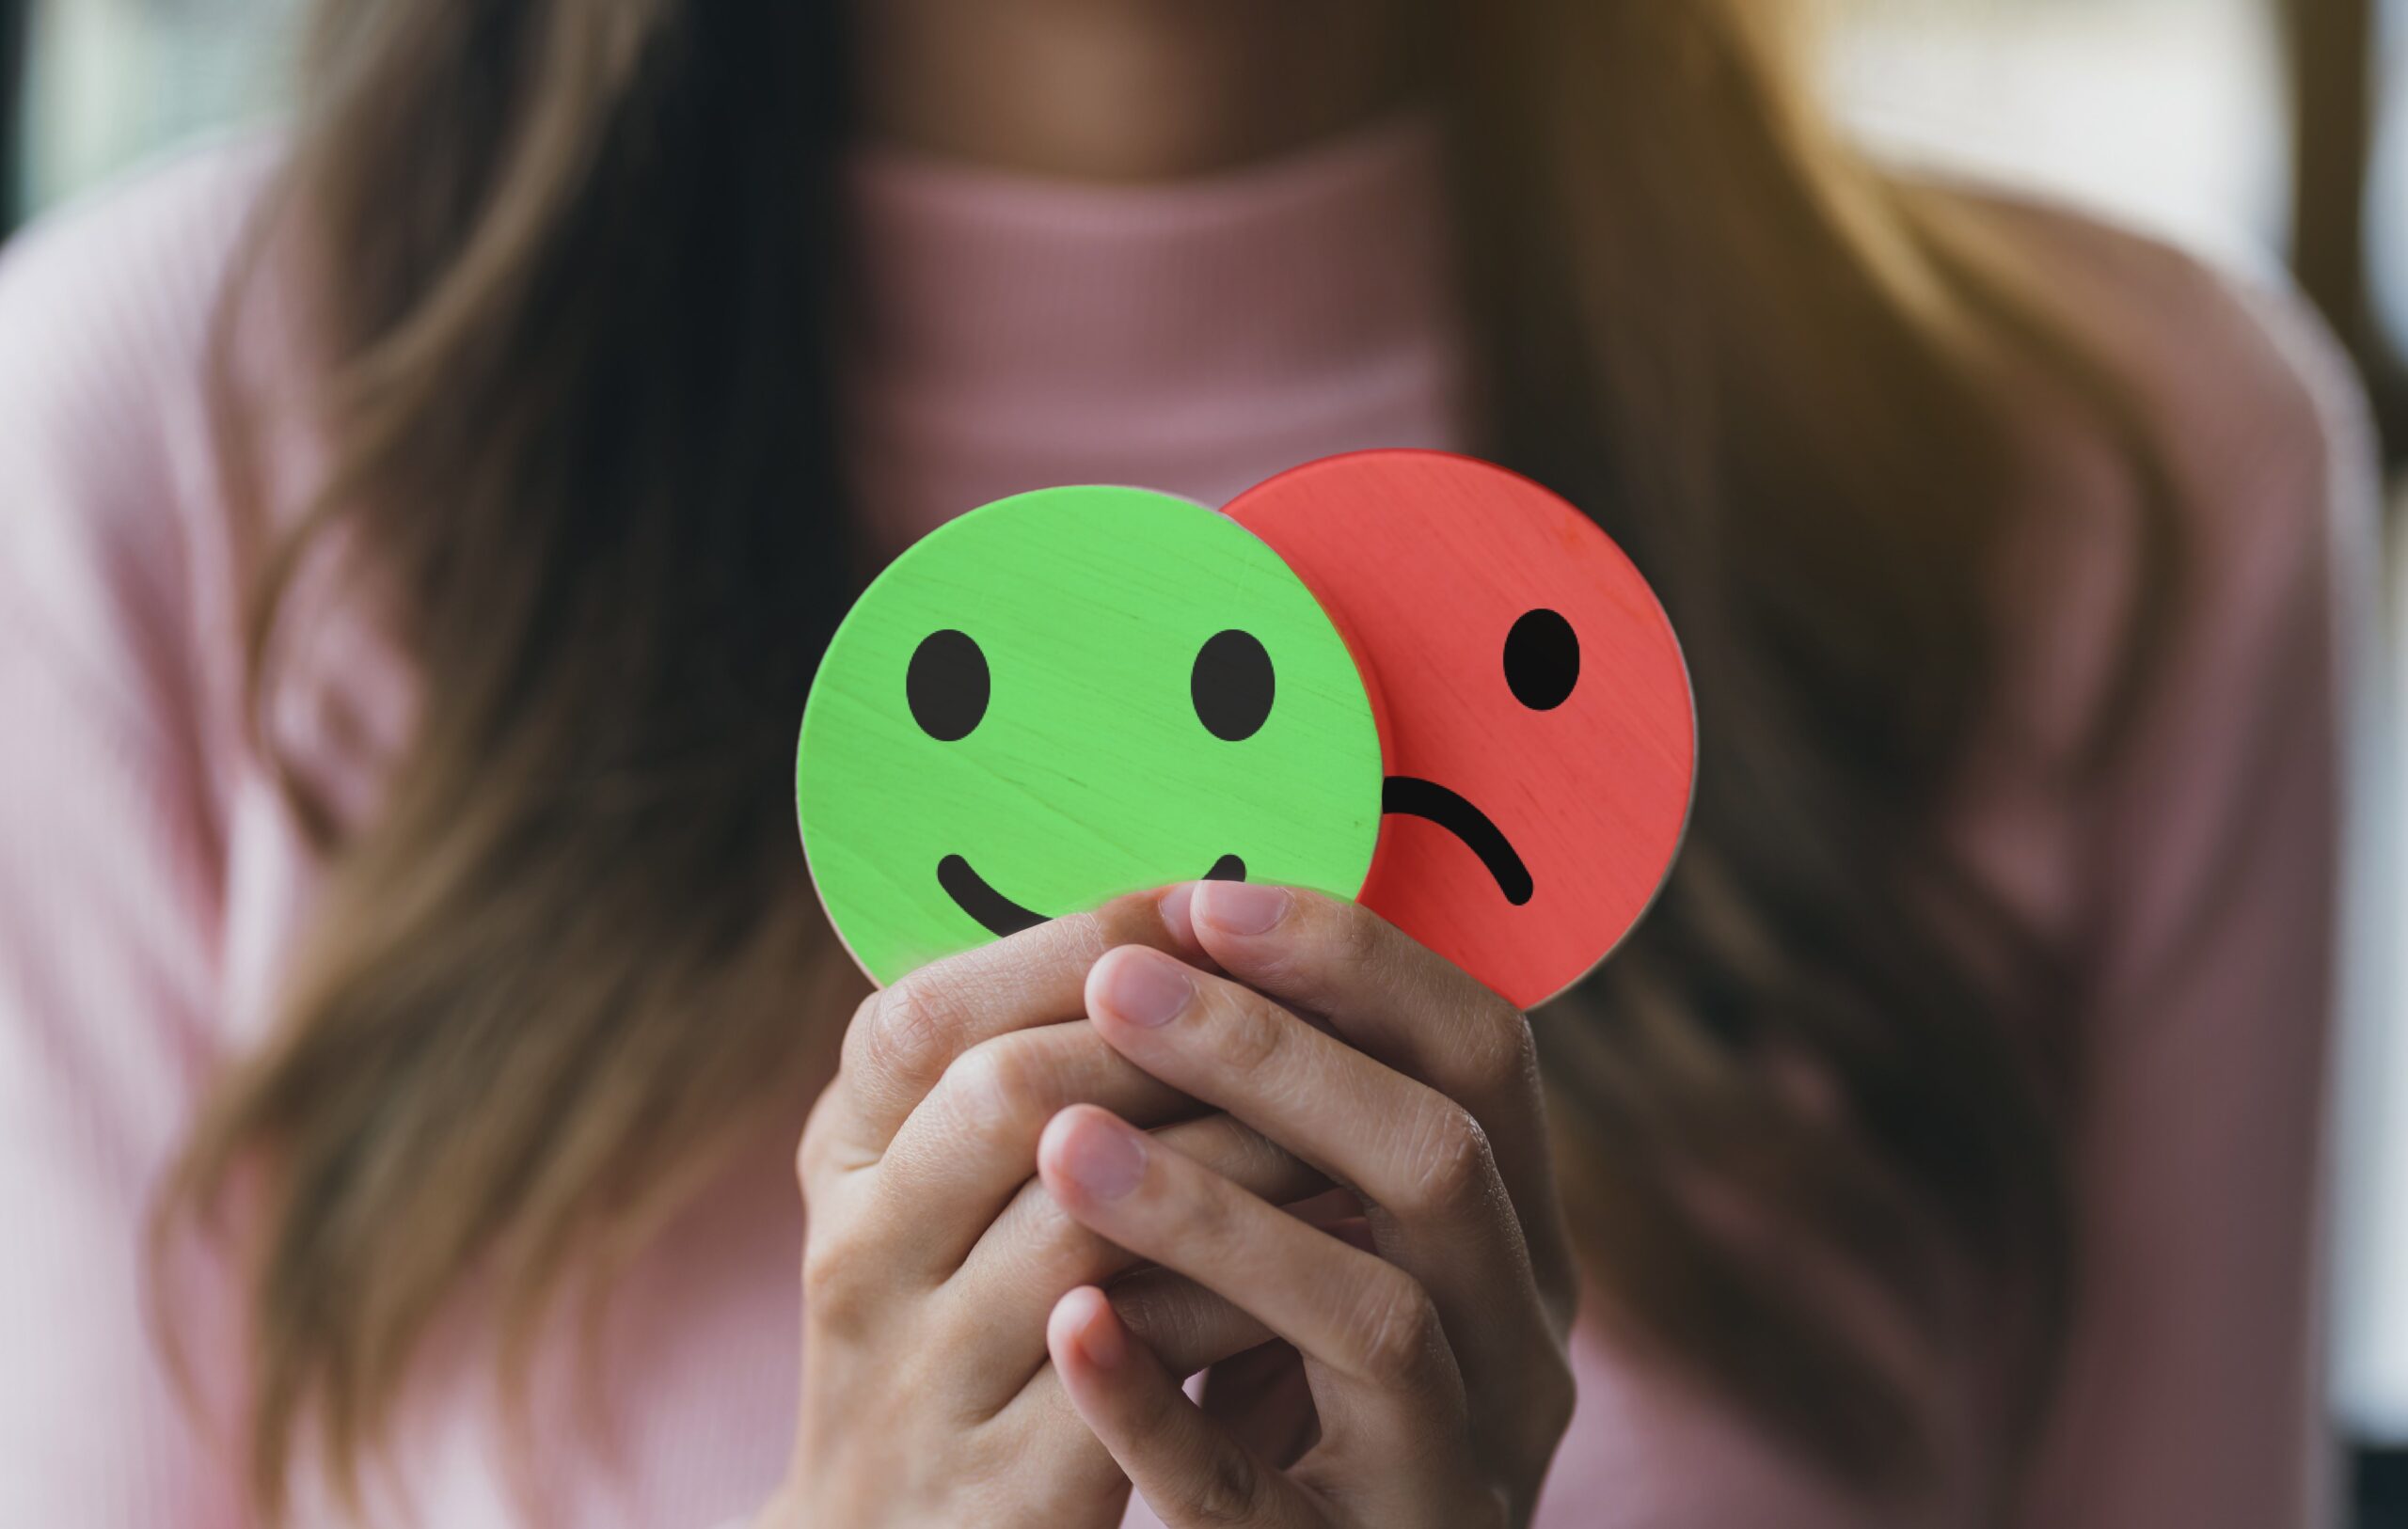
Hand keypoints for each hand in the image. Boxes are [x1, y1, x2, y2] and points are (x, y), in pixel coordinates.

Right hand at [763, 892, 1326, 1527]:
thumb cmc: (957, 1341)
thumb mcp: (942, 1200)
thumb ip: (1022, 1080)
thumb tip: (1179, 923)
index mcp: (840, 1162)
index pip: (925, 1014)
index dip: (1070, 946)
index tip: (1200, 907)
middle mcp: (858, 1260)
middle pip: (1006, 1093)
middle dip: (1175, 1036)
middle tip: (1302, 1005)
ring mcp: (923, 1381)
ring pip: (1083, 1221)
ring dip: (1232, 1153)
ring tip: (1339, 1117)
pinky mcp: (1006, 1488)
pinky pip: (1137, 1358)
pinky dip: (1239, 1289)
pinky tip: (1325, 1250)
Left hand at [1039, 882, 1578, 1527]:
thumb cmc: (1305, 1406)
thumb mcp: (1341, 1260)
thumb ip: (1305, 1137)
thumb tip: (1179, 930)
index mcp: (1517, 1245)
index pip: (1486, 1056)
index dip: (1359, 963)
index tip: (1208, 899)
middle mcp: (1521, 1350)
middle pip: (1441, 1164)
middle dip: (1274, 1057)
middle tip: (1115, 984)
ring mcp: (1457, 1471)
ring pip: (1375, 1320)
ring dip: (1215, 1214)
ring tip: (1065, 1142)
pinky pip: (1254, 1496)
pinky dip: (1161, 1404)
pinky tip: (1069, 1328)